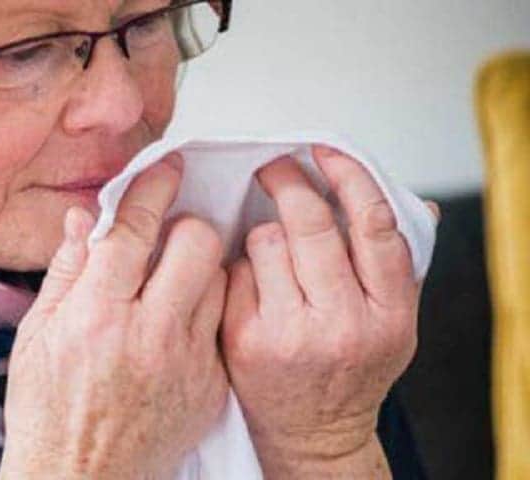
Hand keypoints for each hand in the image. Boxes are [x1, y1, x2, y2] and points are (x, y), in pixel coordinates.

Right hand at [0, 156, 228, 479]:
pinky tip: (180, 323)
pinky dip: (204, 312)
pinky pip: (222, 325)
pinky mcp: (211, 386)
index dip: (153, 188)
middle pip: (196, 244)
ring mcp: (187, 363)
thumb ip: (65, 271)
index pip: (134, 230)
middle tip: (170, 232)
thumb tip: (81, 220)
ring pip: (219, 279)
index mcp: (96, 316)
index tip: (166, 168)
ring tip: (175, 278)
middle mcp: (148, 335)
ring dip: (200, 266)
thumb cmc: (49, 412)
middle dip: (186, 223)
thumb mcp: (36, 336)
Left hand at [221, 146, 439, 475]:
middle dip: (285, 181)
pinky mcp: (244, 341)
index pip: (373, 223)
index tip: (325, 149)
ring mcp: (290, 335)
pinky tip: (250, 287)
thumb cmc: (351, 368)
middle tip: (272, 168)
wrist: (312, 434)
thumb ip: (398, 262)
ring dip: (264, 234)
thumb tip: (413, 199)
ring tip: (271, 255)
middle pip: (309, 222)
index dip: (348, 174)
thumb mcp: (393, 323)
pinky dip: (239, 268)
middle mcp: (343, 324)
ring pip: (265, 241)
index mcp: (390, 312)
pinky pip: (233, 272)